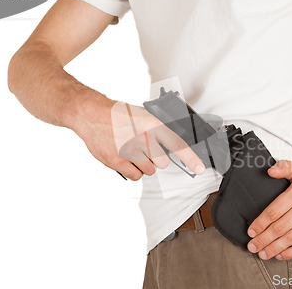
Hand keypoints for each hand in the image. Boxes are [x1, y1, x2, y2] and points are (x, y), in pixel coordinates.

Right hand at [73, 99, 204, 180]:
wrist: (92, 115)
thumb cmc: (117, 115)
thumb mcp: (143, 115)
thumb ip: (158, 130)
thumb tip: (173, 144)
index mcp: (152, 124)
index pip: (177, 144)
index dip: (191, 159)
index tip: (200, 169)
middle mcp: (143, 138)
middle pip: (162, 162)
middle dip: (156, 159)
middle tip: (144, 149)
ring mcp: (130, 150)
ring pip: (149, 170)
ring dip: (143, 164)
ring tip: (131, 150)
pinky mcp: (118, 161)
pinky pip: (135, 176)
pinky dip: (132, 171)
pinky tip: (125, 159)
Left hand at [246, 160, 291, 259]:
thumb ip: (283, 167)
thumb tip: (270, 171)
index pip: (274, 211)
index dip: (260, 223)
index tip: (251, 231)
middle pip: (280, 227)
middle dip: (263, 239)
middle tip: (252, 246)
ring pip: (291, 238)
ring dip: (274, 248)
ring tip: (263, 253)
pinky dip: (291, 253)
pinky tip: (280, 254)